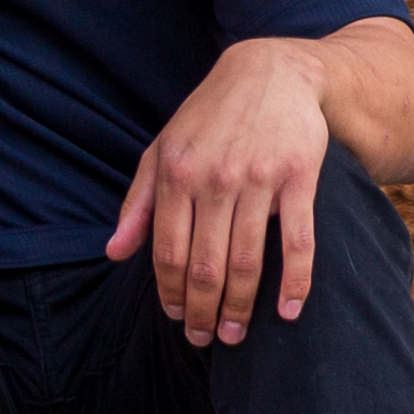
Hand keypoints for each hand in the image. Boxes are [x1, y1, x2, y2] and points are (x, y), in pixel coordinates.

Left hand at [107, 42, 334, 346]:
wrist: (271, 74)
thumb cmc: (208, 118)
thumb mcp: (160, 151)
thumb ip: (137, 204)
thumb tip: (113, 253)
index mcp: (175, 176)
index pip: (165, 251)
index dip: (168, 292)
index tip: (176, 318)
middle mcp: (213, 181)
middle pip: (204, 265)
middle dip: (202, 310)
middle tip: (205, 339)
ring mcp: (258, 181)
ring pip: (246, 260)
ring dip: (241, 306)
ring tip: (237, 334)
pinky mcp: (300, 180)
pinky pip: (298, 242)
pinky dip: (294, 282)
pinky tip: (288, 311)